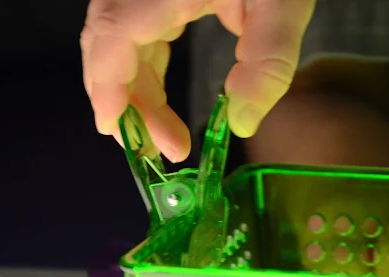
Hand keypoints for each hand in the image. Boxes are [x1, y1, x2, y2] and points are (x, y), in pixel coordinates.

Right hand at [81, 0, 315, 161]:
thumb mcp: (282, 4)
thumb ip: (267, 63)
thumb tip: (241, 123)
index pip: (112, 40)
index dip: (107, 90)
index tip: (116, 133)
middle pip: (105, 50)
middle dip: (124, 104)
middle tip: (153, 150)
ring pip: (114, 47)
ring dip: (132, 95)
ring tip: (163, 134)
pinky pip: (129, 37)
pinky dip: (140, 73)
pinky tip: (158, 101)